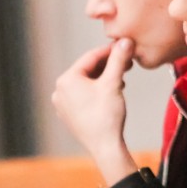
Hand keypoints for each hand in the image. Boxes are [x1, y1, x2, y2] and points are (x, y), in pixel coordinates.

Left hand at [51, 39, 136, 181]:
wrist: (105, 147)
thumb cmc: (107, 116)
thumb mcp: (114, 83)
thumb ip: (118, 59)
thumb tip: (125, 40)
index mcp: (66, 79)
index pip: (91, 57)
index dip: (110, 50)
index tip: (125, 46)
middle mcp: (59, 90)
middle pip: (88, 70)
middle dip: (108, 66)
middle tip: (126, 63)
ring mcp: (62, 104)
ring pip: (86, 83)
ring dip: (104, 78)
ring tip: (121, 79)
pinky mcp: (69, 115)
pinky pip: (83, 96)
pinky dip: (97, 91)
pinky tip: (111, 93)